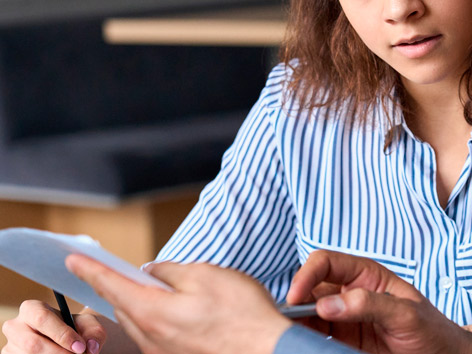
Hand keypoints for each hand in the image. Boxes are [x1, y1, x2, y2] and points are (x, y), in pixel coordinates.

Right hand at [1, 300, 104, 353]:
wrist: (64, 339)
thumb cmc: (75, 328)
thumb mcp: (87, 325)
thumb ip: (94, 332)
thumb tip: (91, 347)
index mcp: (31, 309)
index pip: (42, 319)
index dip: (62, 335)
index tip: (80, 347)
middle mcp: (15, 326)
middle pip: (32, 343)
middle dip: (58, 353)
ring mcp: (10, 345)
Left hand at [64, 255, 289, 353]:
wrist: (266, 348)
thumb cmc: (241, 313)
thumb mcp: (205, 275)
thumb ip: (171, 271)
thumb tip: (153, 271)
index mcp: (152, 312)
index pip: (111, 285)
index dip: (91, 269)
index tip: (73, 259)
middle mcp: (151, 336)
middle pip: (123, 305)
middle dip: (120, 285)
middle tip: (122, 267)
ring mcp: (163, 350)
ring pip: (139, 320)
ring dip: (141, 301)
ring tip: (162, 286)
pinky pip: (155, 332)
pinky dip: (156, 315)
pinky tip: (178, 307)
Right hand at [287, 250, 471, 353]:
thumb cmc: (432, 330)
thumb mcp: (405, 313)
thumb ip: (369, 304)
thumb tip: (327, 304)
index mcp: (366, 274)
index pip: (326, 262)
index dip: (307, 274)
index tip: (296, 297)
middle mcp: (350, 293)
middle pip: (310, 289)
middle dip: (296, 303)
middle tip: (286, 323)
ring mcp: (344, 318)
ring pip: (308, 315)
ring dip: (297, 323)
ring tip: (291, 336)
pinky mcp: (342, 342)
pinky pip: (316, 337)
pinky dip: (306, 339)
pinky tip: (302, 344)